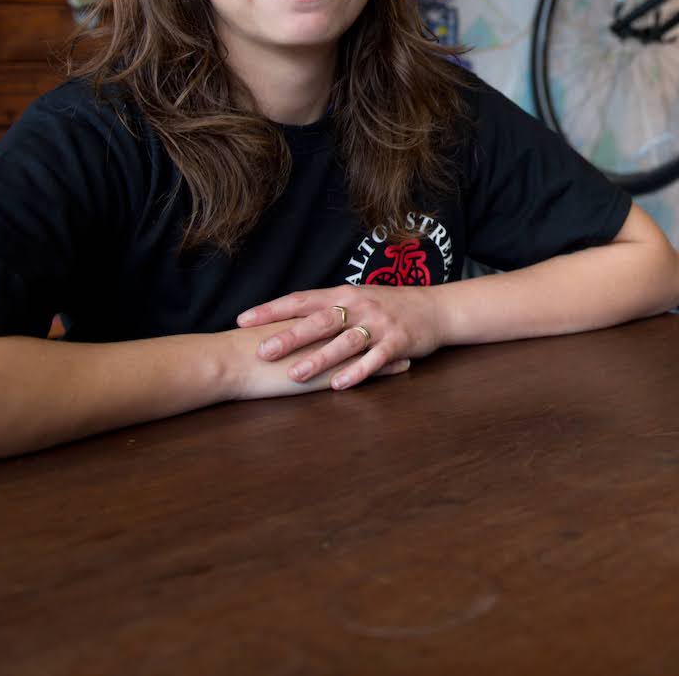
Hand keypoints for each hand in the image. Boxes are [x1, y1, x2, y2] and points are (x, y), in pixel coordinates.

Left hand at [235, 286, 445, 392]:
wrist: (435, 308)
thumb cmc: (389, 305)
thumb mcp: (357, 298)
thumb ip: (326, 308)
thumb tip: (285, 320)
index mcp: (344, 293)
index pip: (301, 299)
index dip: (272, 309)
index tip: (242, 320)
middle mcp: (360, 306)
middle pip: (320, 321)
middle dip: (290, 336)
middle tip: (262, 351)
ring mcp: (380, 324)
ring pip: (345, 341)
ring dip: (320, 358)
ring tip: (295, 374)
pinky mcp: (398, 342)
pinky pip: (375, 358)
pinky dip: (357, 372)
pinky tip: (340, 385)